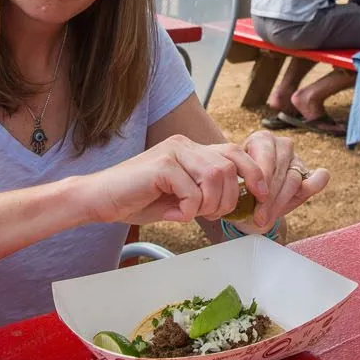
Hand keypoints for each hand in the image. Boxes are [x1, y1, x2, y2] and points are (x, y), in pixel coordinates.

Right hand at [84, 135, 265, 225]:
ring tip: (191, 213)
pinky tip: (174, 214)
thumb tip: (238, 203)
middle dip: (231, 196)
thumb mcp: (179, 197)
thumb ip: (205, 194)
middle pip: (230, 164)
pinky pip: (192, 191)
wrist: (98, 199)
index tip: (261, 197)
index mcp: (191, 149)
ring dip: (210, 203)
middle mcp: (184, 145)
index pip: (234, 153)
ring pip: (216, 175)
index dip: (253, 174)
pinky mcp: (162, 165)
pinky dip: (189, 209)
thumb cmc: (136, 200)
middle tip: (213, 214)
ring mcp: (173, 152)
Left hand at [230, 131, 329, 233]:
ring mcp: (296, 158)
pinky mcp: (309, 173)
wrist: (246, 203)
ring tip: (266, 218)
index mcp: (261, 139)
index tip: (256, 197)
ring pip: (294, 179)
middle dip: (269, 197)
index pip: (266, 157)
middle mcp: (281, 145)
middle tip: (259, 216)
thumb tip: (250, 184)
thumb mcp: (236, 184)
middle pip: (279, 171)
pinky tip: (306, 191)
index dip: (262, 178)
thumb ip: (244, 182)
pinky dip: (315, 184)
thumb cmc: (240, 190)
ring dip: (281, 201)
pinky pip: (318, 177)